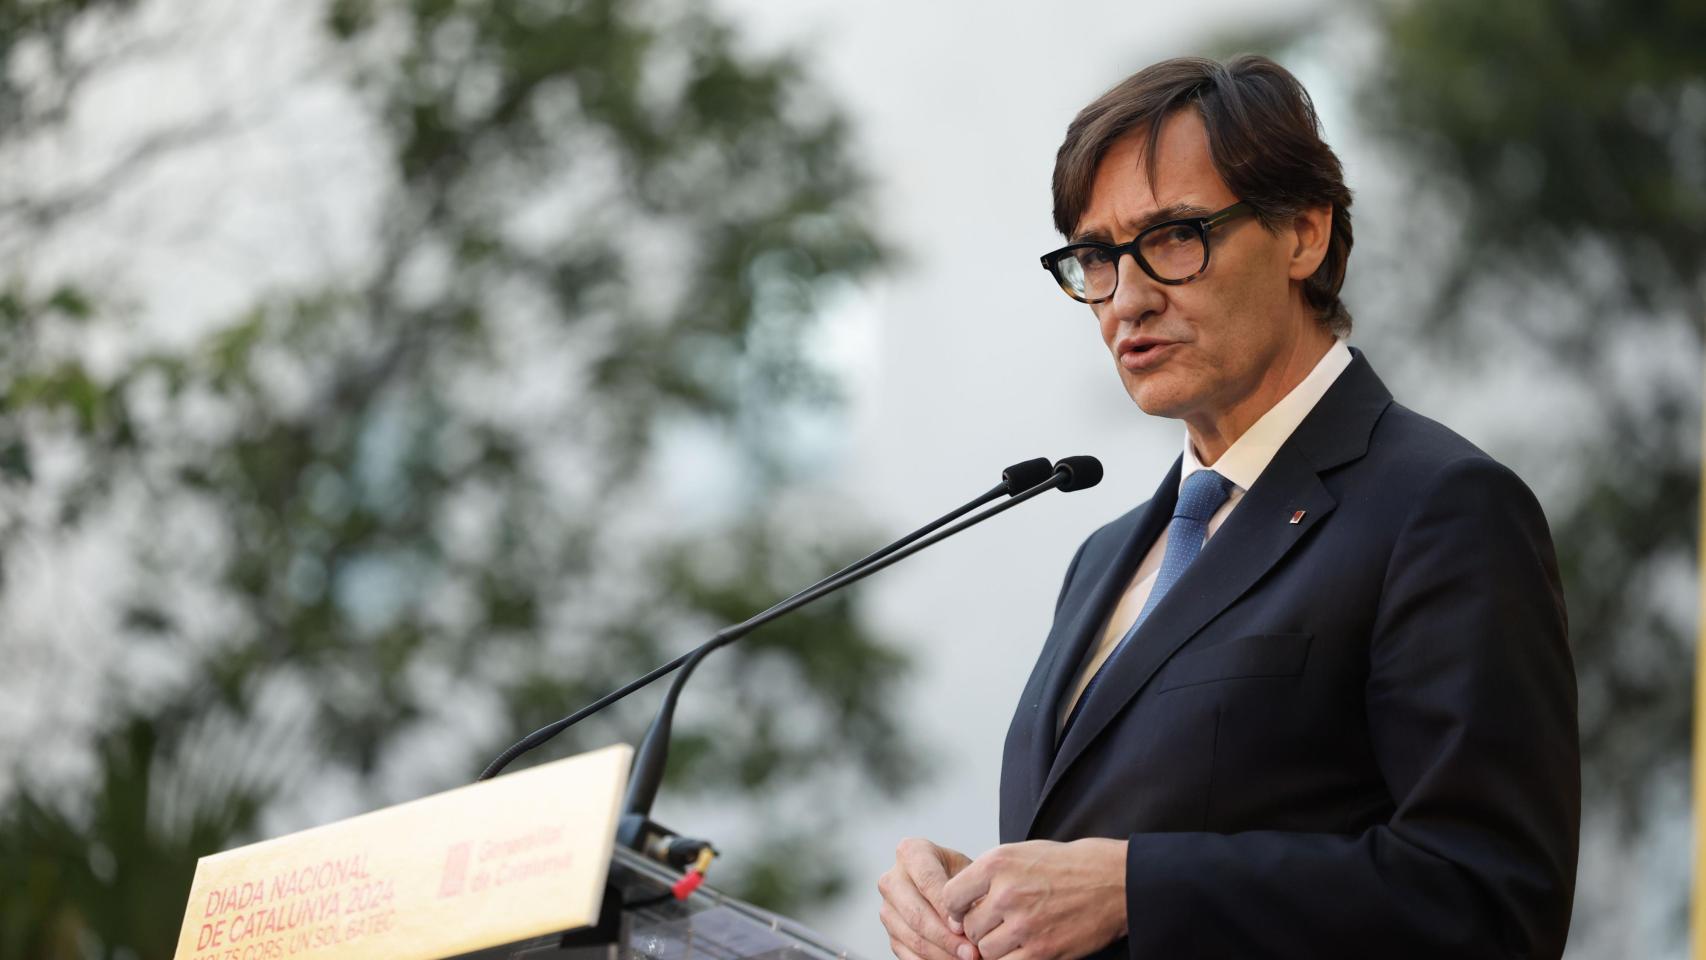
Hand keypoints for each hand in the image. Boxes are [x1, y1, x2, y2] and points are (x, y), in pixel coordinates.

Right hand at [878, 838, 978, 959]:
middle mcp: (892, 879)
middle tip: (971, 952)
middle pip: (916, 914)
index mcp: (911, 852)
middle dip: (946, 938)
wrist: (949, 884)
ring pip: (913, 938)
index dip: (946, 907)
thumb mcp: (968, 870)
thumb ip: (969, 890)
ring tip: (968, 958)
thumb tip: (973, 920)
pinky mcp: (891, 933)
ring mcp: (888, 908)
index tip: (965, 926)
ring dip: (943, 954)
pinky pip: (909, 954)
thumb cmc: (960, 874)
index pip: (927, 880)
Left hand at [941, 839, 1127, 959]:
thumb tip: (956, 905)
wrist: (1112, 881)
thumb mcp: (1021, 854)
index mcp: (997, 863)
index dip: (956, 908)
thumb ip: (986, 876)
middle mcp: (1007, 892)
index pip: (950, 896)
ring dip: (995, 947)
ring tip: (1013, 935)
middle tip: (997, 923)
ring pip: (985, 950)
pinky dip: (1012, 959)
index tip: (967, 911)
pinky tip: (1024, 947)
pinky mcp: (1043, 951)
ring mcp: (1024, 924)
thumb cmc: (1067, 866)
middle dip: (979, 929)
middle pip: (968, 927)